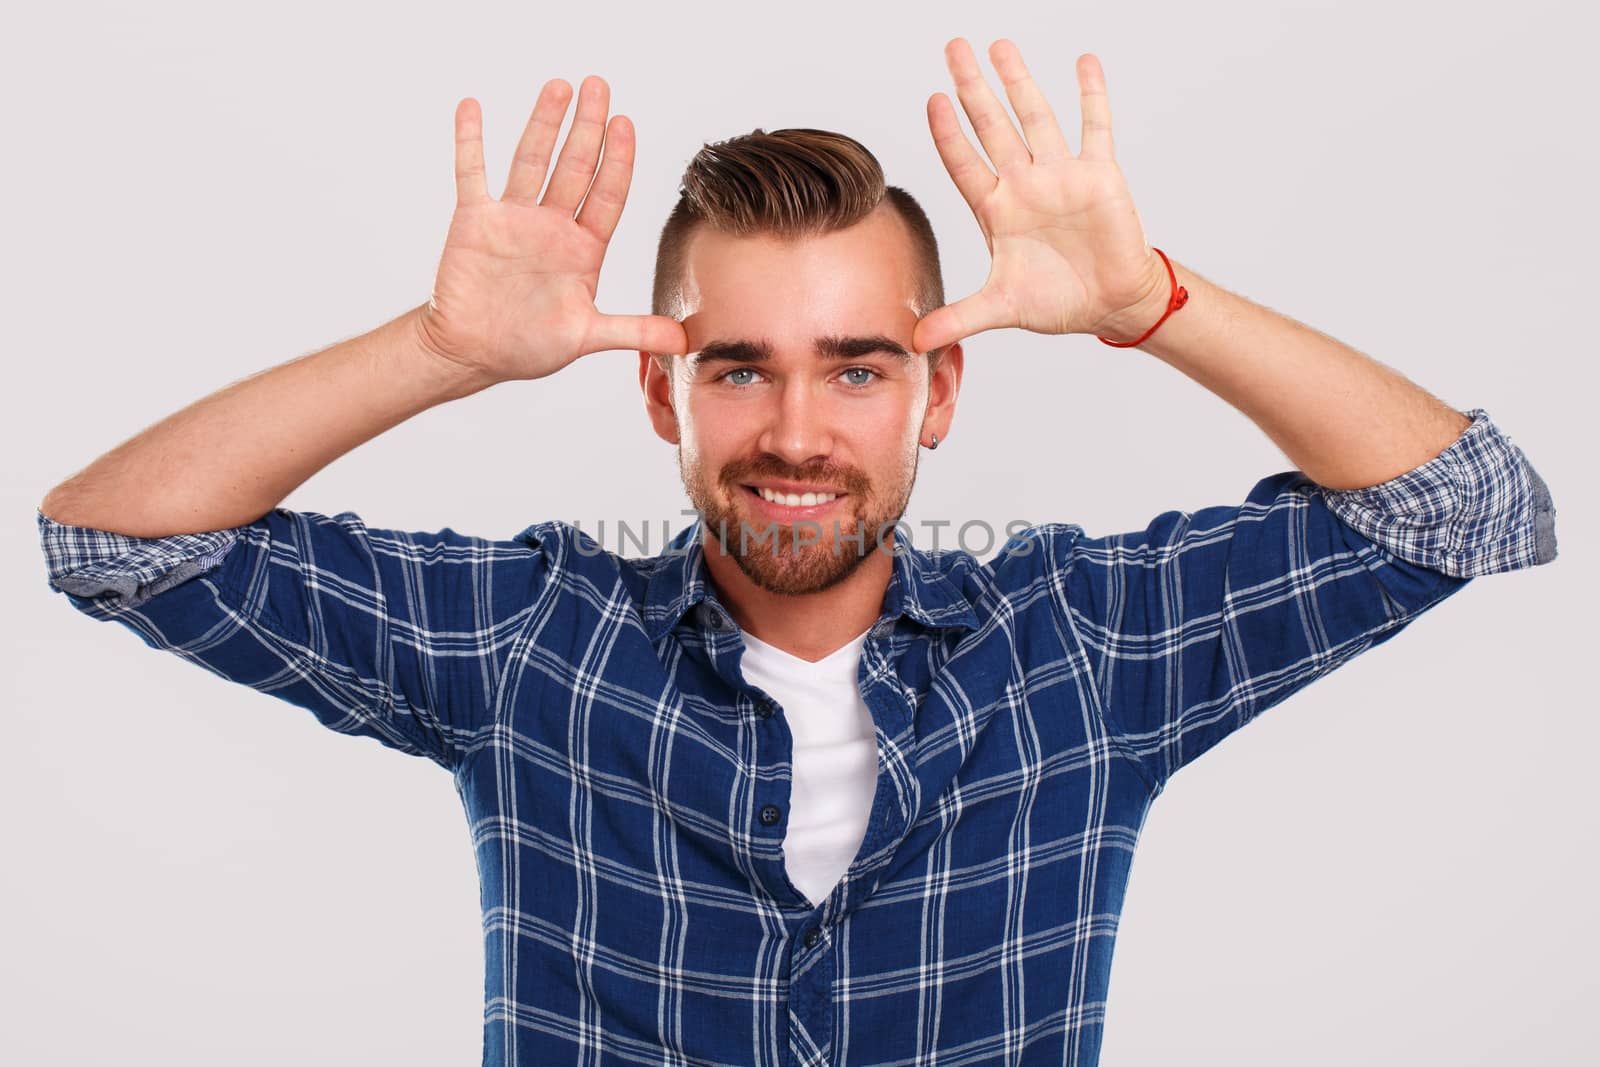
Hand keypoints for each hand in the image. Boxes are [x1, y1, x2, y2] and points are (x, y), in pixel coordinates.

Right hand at [415, 77, 687, 382]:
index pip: (607, 195)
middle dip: (588, 127)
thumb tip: (685, 341)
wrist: (472, 353)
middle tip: (599, 86)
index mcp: (582, 249)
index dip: (617, 160)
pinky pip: (471, 173)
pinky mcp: (474, 220)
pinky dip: (470, 140)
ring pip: (532, 161)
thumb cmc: (528, 346)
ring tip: (559, 86)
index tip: (625, 124)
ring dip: (545, 124)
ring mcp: (513, 219)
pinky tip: (472, 106)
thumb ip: (634, 331)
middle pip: (575, 167)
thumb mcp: (587, 337)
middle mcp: (552, 227)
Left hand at [912, 39, 1167, 353]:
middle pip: (992, 126)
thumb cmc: (1058, 302)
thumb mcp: (1001, 308)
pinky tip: (1084, 61)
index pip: (965, 162)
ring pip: (1035, 116)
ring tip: (1000, 45)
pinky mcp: (1099, 175)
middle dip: (973, 87)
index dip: (949, 133)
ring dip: (1019, 80)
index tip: (933, 100)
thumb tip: (915, 342)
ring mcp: (1061, 175)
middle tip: (954, 49)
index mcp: (997, 210)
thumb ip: (959, 318)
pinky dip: (1091, 94)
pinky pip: (1095, 127)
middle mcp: (1024, 184)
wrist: (1110, 304)